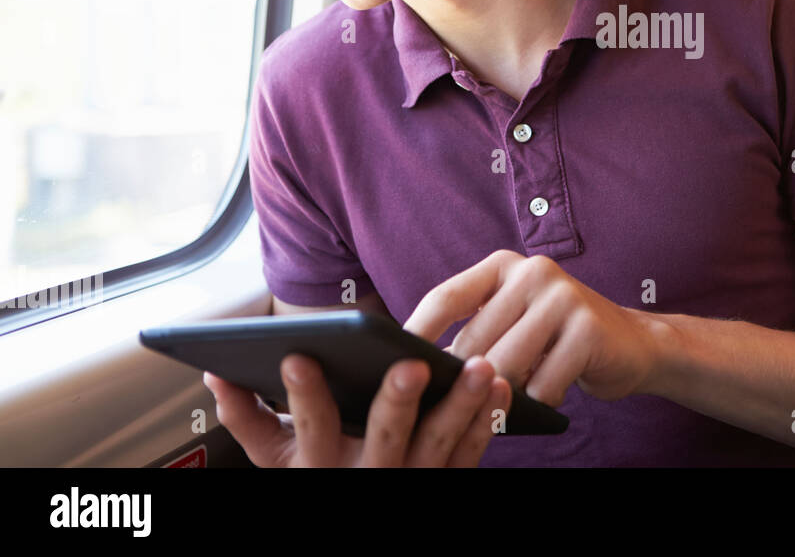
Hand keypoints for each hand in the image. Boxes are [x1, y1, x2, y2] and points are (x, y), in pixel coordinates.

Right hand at [204, 353, 511, 466]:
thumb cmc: (317, 474)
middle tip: (411, 365)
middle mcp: (366, 477)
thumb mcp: (278, 460)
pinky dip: (486, 420)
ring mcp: (411, 482)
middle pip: (385, 438)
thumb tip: (215, 375)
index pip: (312, 426)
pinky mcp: (445, 483)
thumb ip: (247, 419)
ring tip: (478, 365)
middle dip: (396, 401)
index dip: (303, 393)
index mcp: (320, 466)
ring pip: (439, 443)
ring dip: (460, 404)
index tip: (297, 354)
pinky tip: (499, 386)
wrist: (363, 521)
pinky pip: (470, 453)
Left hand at [405, 250, 664, 404]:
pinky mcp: (588, 329)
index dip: (415, 333)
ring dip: (501, 395)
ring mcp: (563, 297)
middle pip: (474, 341)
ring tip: (503, 404)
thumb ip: (477, 330)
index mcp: (505, 266)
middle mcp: (533, 272)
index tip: (387, 364)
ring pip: (506, 366)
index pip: (446, 297)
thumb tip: (418, 366)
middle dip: (463, 381)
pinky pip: (543, 384)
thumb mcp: (515, 320)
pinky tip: (547, 395)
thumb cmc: (558, 338)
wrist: (633, 343)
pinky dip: (538, 402)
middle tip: (454, 406)